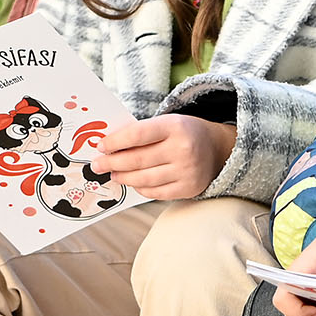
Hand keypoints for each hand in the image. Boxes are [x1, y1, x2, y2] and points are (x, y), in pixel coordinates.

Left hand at [93, 115, 234, 199]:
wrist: (218, 149)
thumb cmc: (184, 133)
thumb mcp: (168, 123)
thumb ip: (142, 133)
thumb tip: (108, 147)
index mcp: (175, 126)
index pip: (137, 134)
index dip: (115, 142)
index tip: (100, 146)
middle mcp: (183, 149)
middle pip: (137, 160)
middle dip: (112, 163)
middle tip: (97, 165)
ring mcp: (187, 171)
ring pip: (144, 179)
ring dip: (123, 177)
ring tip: (113, 174)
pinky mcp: (188, 188)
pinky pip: (155, 192)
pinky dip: (140, 188)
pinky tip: (133, 182)